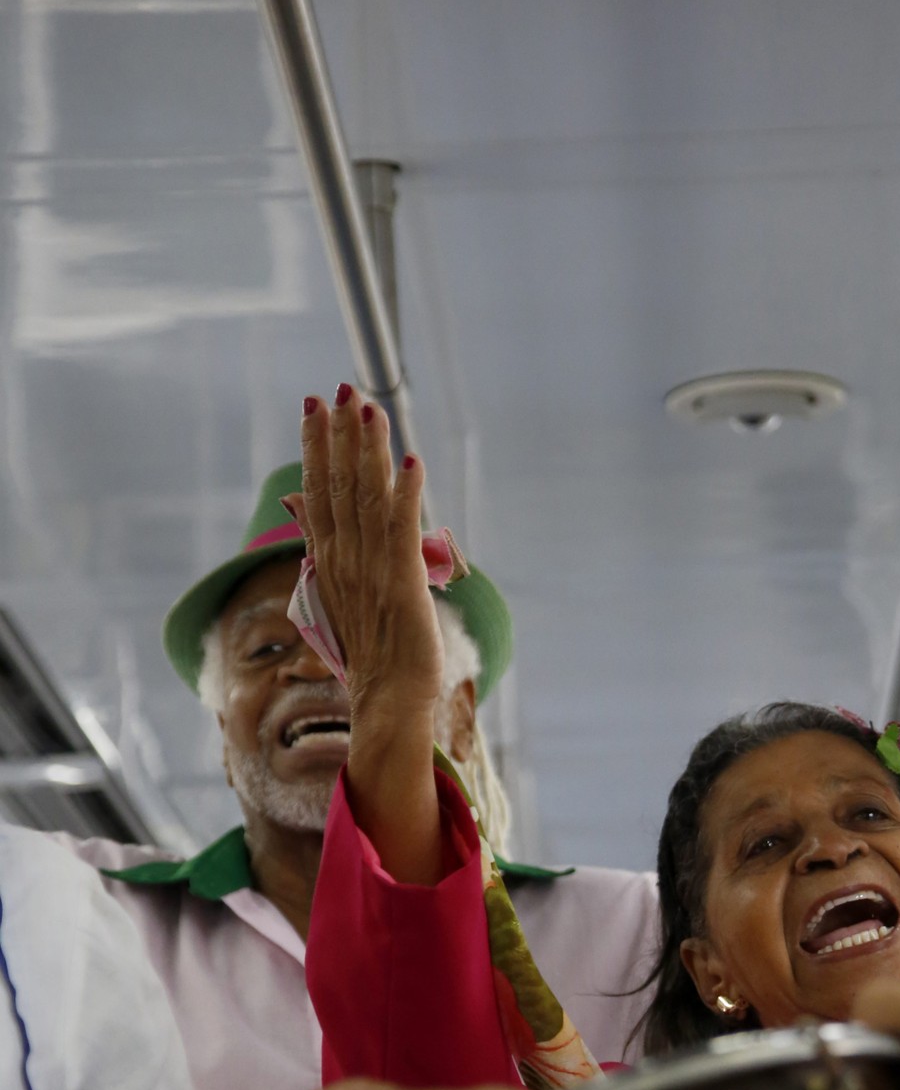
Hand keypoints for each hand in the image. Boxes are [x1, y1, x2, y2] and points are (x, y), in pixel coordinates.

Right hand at [295, 386, 440, 728]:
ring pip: (368, 498)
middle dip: (339, 434)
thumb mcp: (340, 591)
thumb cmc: (372, 652)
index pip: (319, 491)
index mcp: (331, 559)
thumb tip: (297, 508)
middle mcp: (346, 559)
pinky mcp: (403, 585)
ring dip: (370, 451)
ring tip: (369, 408)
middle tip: (339, 388)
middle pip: (340, 485)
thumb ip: (325, 545)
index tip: (314, 404)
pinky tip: (411, 461)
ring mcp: (372, 571)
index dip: (317, 445)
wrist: (387, 702)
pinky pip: (403, 531)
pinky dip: (408, 495)